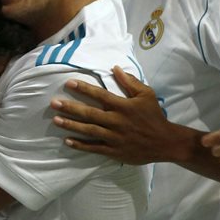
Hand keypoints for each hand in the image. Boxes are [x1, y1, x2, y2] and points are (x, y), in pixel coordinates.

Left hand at [50, 67, 187, 164]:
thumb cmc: (154, 116)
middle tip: (54, 103)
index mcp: (123, 106)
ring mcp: (114, 137)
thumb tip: (115, 68)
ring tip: (56, 120)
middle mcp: (116, 121)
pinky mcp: (114, 151)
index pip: (100, 95)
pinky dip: (81, 145)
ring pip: (89, 131)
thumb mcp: (146, 94)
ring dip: (71, 125)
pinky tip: (68, 141)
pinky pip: (94, 148)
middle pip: (89, 114)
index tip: (69, 83)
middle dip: (70, 108)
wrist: (165, 142)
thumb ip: (130, 82)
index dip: (84, 89)